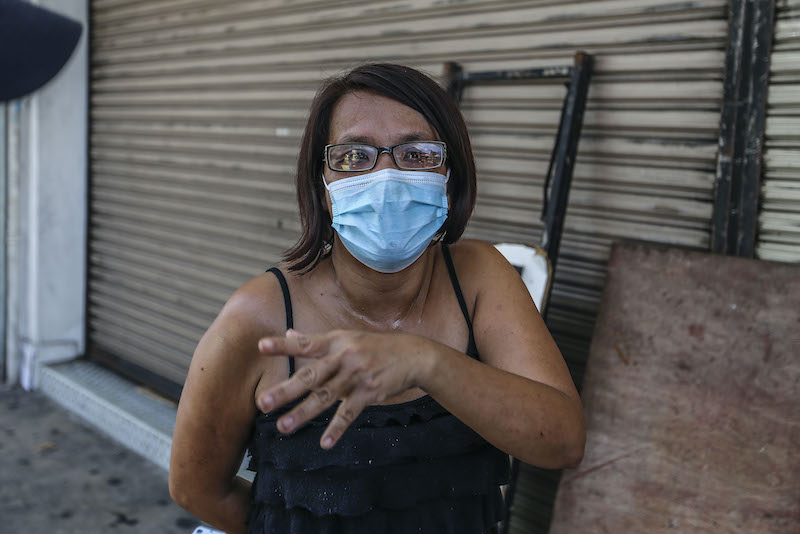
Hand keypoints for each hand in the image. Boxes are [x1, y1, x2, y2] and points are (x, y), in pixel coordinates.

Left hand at [255, 329, 430, 448]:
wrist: (414, 355)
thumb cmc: (375, 346)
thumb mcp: (347, 337)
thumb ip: (316, 340)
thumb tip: (288, 333)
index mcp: (336, 341)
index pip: (305, 344)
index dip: (283, 345)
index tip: (261, 346)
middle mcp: (344, 356)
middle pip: (311, 375)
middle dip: (286, 390)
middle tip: (263, 403)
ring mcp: (357, 375)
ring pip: (326, 397)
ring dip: (303, 413)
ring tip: (283, 427)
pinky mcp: (370, 393)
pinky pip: (349, 413)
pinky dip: (337, 428)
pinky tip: (325, 443)